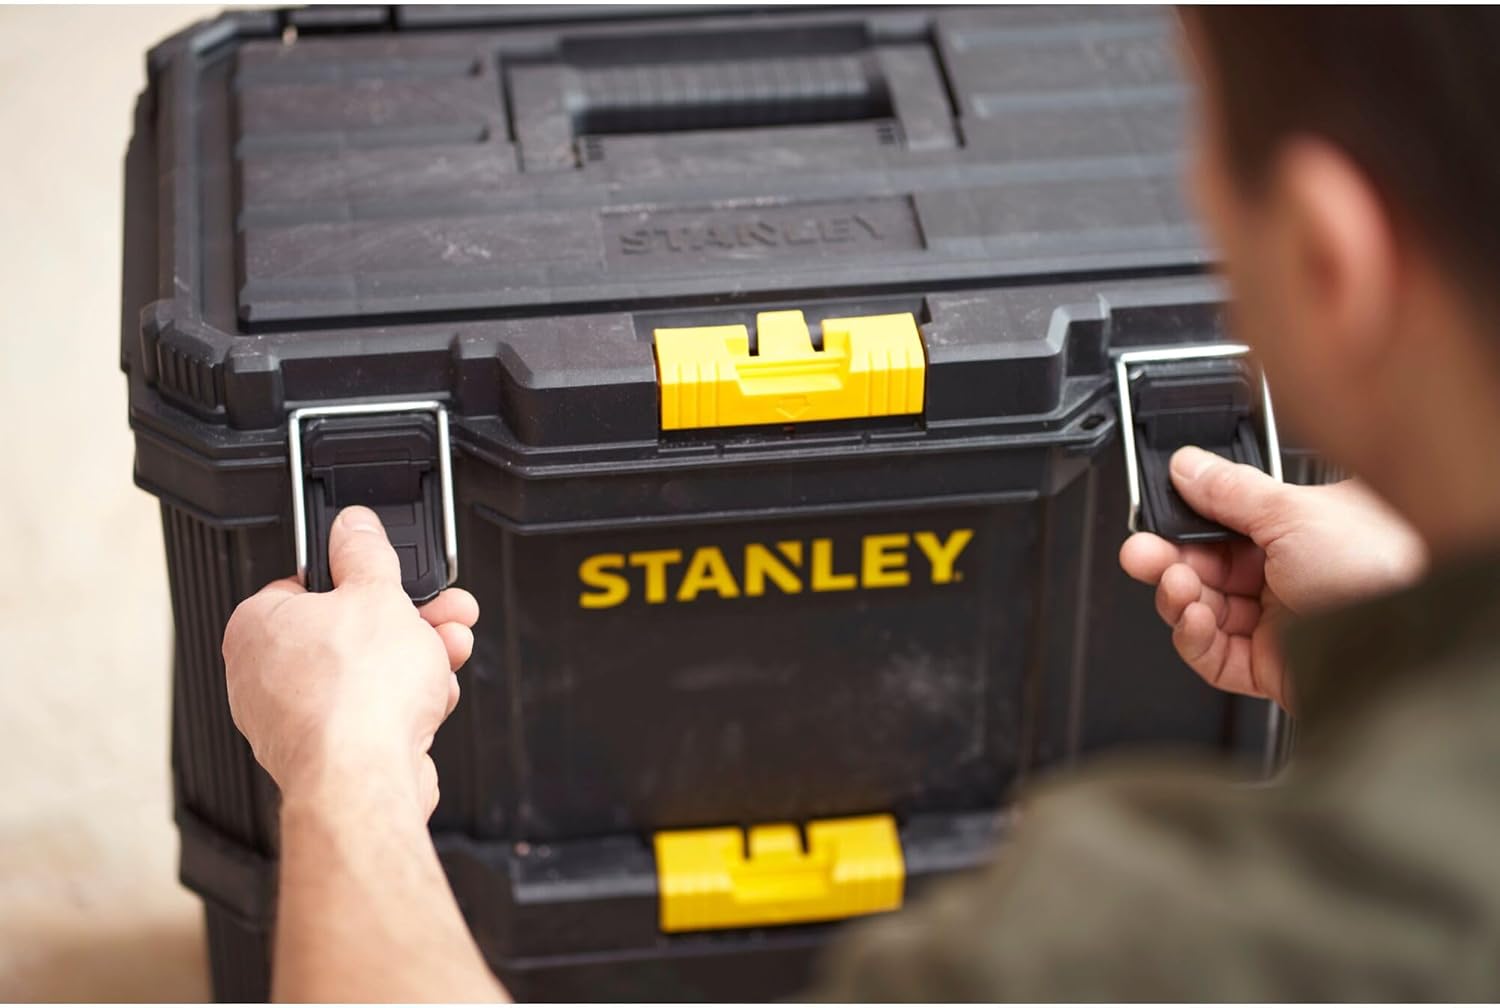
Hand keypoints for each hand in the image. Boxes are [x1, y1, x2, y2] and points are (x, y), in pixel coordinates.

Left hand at [223, 506, 478, 816]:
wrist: (366, 778)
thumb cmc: (355, 694)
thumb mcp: (376, 594)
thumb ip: (366, 553)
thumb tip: (354, 525)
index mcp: (257, 626)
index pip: (311, 584)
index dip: (364, 579)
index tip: (395, 577)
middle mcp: (263, 675)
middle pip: (350, 632)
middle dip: (410, 622)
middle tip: (442, 613)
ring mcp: (295, 721)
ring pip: (368, 675)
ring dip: (418, 660)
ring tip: (448, 651)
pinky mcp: (329, 754)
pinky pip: (372, 715)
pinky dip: (405, 704)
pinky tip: (432, 696)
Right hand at [1119, 446, 1424, 708]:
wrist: (1411, 641)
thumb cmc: (1384, 569)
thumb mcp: (1294, 512)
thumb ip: (1230, 490)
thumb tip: (1187, 465)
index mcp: (1301, 528)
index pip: (1224, 522)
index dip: (1185, 521)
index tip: (1155, 517)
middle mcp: (1291, 573)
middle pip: (1206, 567)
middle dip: (1168, 560)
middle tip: (1142, 554)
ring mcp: (1279, 622)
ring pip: (1203, 610)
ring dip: (1179, 597)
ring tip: (1178, 586)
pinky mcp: (1270, 667)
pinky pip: (1214, 655)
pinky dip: (1193, 638)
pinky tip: (1192, 619)